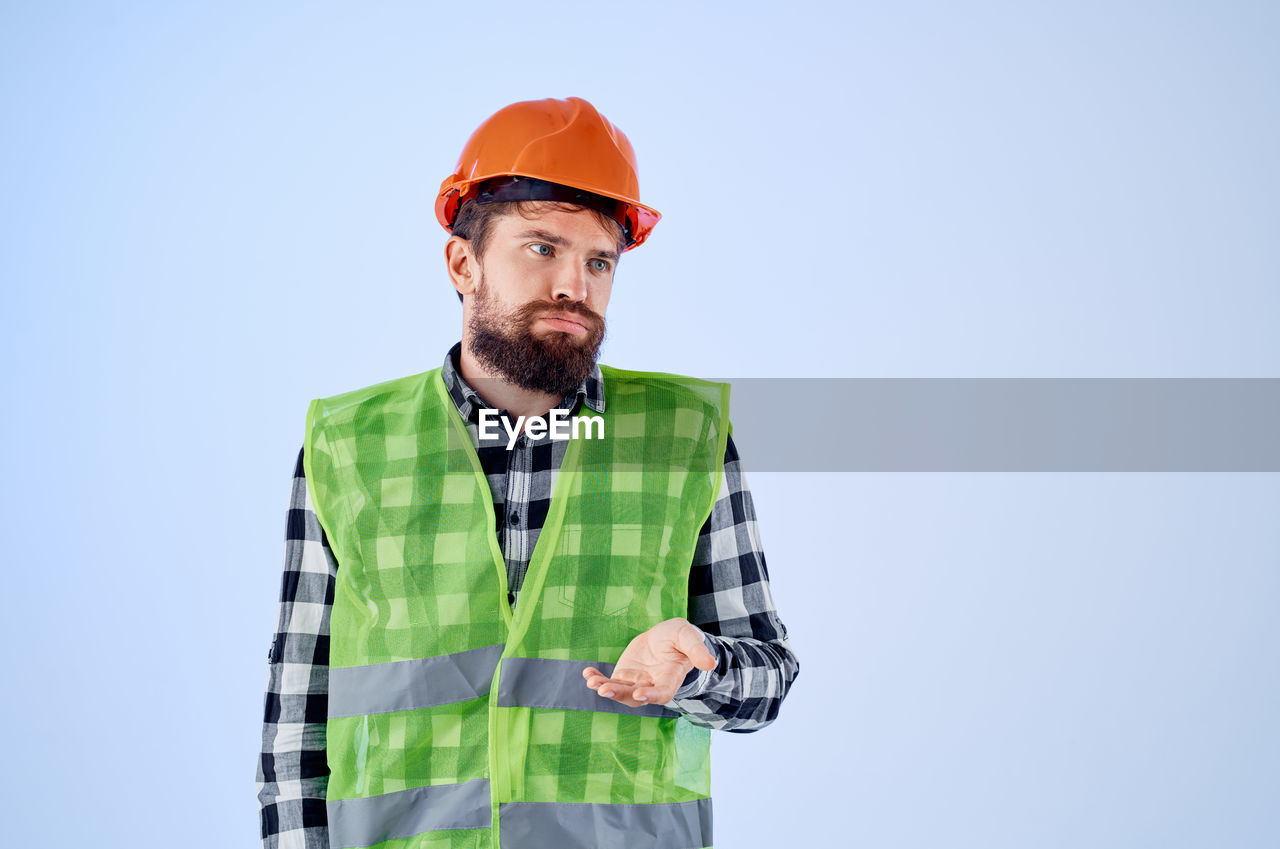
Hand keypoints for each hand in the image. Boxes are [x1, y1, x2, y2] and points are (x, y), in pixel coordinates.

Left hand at [582, 618, 716, 707]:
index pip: (662, 693)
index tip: (638, 694)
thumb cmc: (680, 638)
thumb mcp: (688, 637)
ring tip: (592, 681)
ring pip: (620, 692)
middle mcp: (652, 685)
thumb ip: (697, 650)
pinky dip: (598, 678)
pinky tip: (588, 673)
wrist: (666, 638)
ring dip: (606, 688)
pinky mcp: (624, 676)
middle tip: (604, 689)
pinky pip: (610, 681)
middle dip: (620, 694)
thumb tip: (710, 663)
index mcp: (670, 678)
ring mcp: (636, 682)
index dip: (651, 696)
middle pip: (636, 697)